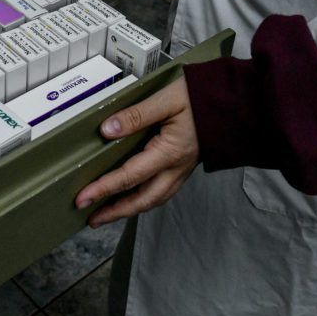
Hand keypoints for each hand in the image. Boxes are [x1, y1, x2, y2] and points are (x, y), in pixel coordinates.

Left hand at [75, 77, 198, 227]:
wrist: (234, 103)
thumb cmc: (201, 97)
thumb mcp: (167, 99)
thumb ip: (136, 115)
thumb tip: (107, 130)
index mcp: (170, 153)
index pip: (129, 176)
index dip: (104, 188)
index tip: (82, 198)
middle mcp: (176, 169)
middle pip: (142, 200)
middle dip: (115, 211)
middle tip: (90, 218)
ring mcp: (181, 171)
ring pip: (152, 199)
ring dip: (128, 209)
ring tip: (106, 213)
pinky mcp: (184, 168)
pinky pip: (161, 192)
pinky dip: (143, 199)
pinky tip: (132, 197)